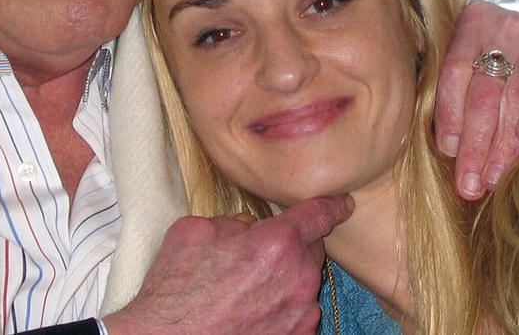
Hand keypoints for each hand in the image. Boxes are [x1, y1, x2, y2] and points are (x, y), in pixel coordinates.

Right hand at [103, 195, 353, 334]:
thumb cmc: (175, 291)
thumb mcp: (195, 231)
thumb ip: (234, 222)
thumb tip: (249, 228)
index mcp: (276, 243)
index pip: (318, 214)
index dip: (332, 204)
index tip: (342, 203)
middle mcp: (297, 279)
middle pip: (311, 249)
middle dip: (291, 245)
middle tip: (256, 254)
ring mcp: (300, 314)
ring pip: (304, 282)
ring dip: (285, 278)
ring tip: (245, 289)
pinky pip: (298, 312)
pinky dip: (282, 307)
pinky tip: (250, 311)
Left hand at [434, 1, 518, 199]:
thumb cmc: (508, 63)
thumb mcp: (480, 65)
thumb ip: (461, 94)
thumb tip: (449, 150)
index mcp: (472, 23)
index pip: (453, 72)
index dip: (449, 115)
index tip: (448, 152)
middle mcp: (504, 24)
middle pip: (483, 91)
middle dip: (474, 144)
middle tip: (469, 183)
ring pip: (515, 96)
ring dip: (504, 143)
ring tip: (493, 177)